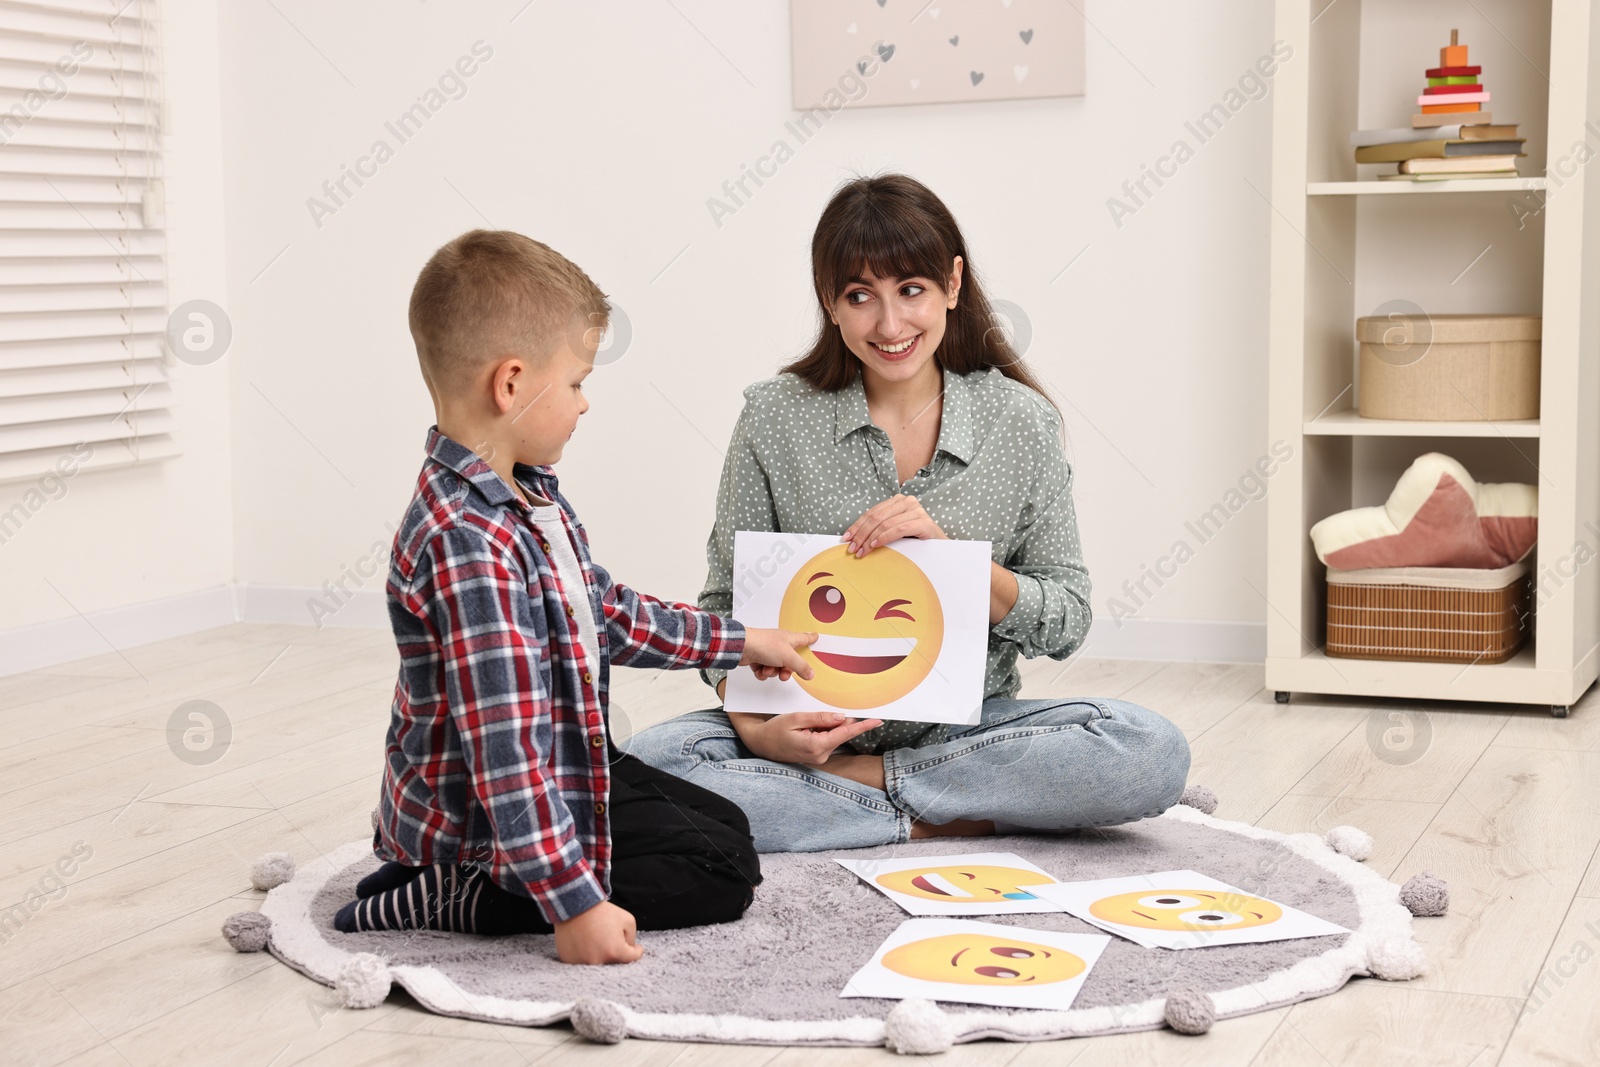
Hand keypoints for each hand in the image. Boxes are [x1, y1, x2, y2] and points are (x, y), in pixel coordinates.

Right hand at [554, 900, 643, 964]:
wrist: (574, 905)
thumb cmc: (602, 912)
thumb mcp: (627, 919)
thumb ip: (632, 938)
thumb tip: (630, 949)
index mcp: (615, 952)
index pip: (632, 958)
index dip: (636, 950)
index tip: (635, 946)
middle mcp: (598, 961)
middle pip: (615, 961)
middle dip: (617, 951)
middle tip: (611, 937)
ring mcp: (582, 962)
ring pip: (598, 962)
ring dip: (600, 953)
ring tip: (597, 938)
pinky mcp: (569, 960)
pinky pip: (582, 961)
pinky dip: (585, 954)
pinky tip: (585, 941)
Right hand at [728, 710, 884, 764]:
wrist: (760, 744)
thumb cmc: (775, 730)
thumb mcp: (797, 719)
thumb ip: (821, 718)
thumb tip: (841, 717)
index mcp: (816, 746)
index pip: (845, 733)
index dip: (863, 726)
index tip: (878, 721)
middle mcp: (821, 755)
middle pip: (839, 733)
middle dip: (836, 721)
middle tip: (817, 716)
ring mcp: (819, 757)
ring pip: (833, 736)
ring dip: (826, 725)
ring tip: (805, 724)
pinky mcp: (816, 756)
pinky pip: (827, 740)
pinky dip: (823, 730)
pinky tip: (807, 728)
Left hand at [739, 628, 817, 682]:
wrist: (742, 648)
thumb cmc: (764, 644)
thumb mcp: (788, 657)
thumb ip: (801, 666)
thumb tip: (810, 673)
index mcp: (789, 639)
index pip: (804, 638)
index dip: (811, 638)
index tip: (816, 637)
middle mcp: (779, 644)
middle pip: (790, 660)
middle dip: (786, 670)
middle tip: (784, 673)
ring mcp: (768, 651)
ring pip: (777, 667)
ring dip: (773, 672)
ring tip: (767, 669)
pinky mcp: (758, 658)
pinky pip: (765, 670)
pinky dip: (763, 673)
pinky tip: (760, 670)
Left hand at [842, 494, 947, 556]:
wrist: (939, 546)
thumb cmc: (914, 538)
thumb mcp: (894, 529)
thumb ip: (879, 528)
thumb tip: (854, 538)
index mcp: (897, 501)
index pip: (871, 512)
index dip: (857, 525)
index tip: (846, 538)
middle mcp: (907, 501)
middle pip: (876, 517)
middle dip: (861, 534)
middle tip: (852, 548)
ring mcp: (916, 510)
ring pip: (885, 523)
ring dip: (870, 539)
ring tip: (862, 551)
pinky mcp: (924, 522)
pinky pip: (899, 529)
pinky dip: (884, 537)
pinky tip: (875, 545)